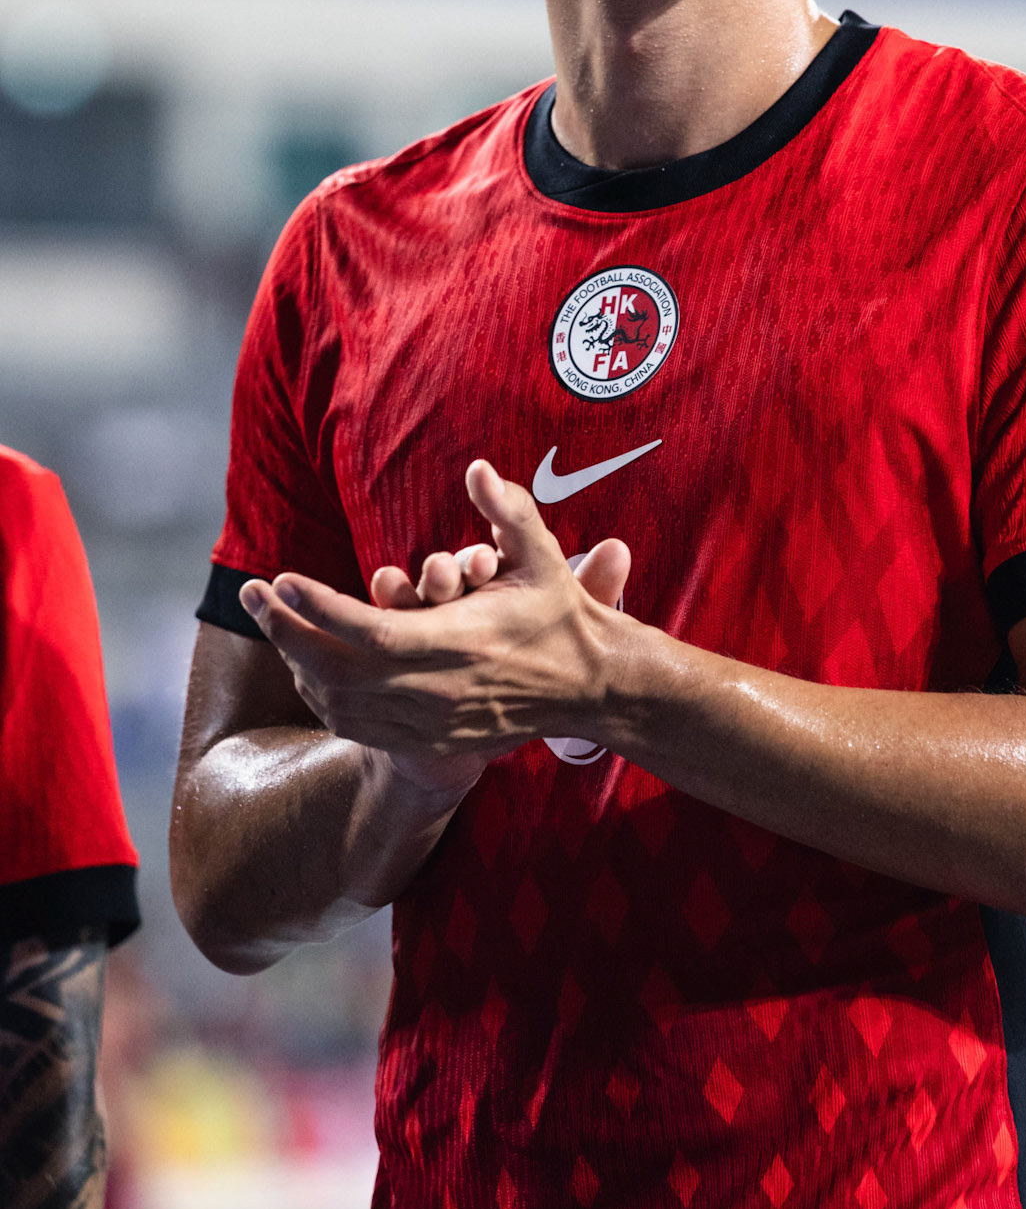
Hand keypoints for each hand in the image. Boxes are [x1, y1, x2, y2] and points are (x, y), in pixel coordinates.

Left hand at [238, 462, 632, 791]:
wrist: (590, 687)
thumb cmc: (562, 613)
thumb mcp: (544, 555)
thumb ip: (509, 510)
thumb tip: (478, 467)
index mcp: (459, 643)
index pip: (367, 631)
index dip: (317, 607)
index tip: (279, 578)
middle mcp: (437, 690)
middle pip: (337, 670)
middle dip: (286, 630)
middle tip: (251, 595)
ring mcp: (430, 723)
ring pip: (338, 702)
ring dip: (297, 662)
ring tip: (273, 621)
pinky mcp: (428, 741)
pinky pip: (356, 725)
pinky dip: (322, 696)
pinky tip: (307, 665)